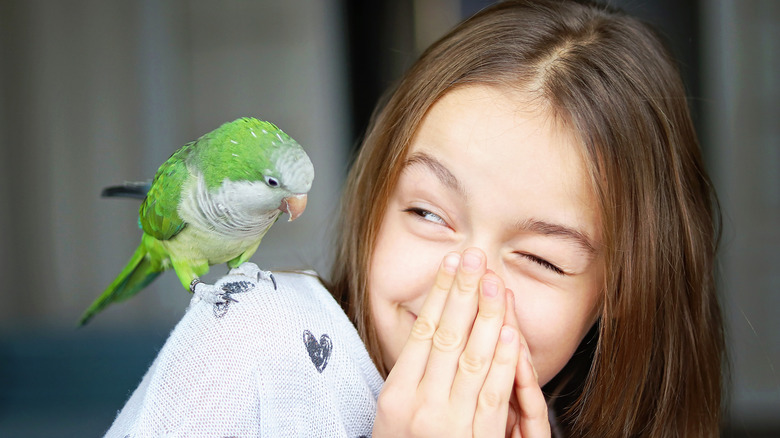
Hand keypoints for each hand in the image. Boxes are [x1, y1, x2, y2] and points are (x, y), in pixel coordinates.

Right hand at [372, 248, 549, 436]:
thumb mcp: (393, 416)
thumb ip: (411, 376)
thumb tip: (430, 330)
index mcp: (395, 396)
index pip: (422, 331)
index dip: (440, 294)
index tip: (452, 263)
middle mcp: (421, 406)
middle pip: (446, 336)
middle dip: (463, 293)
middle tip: (475, 257)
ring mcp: (450, 423)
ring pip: (472, 358)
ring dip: (486, 316)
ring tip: (494, 281)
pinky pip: (492, 394)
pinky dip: (502, 360)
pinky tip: (509, 332)